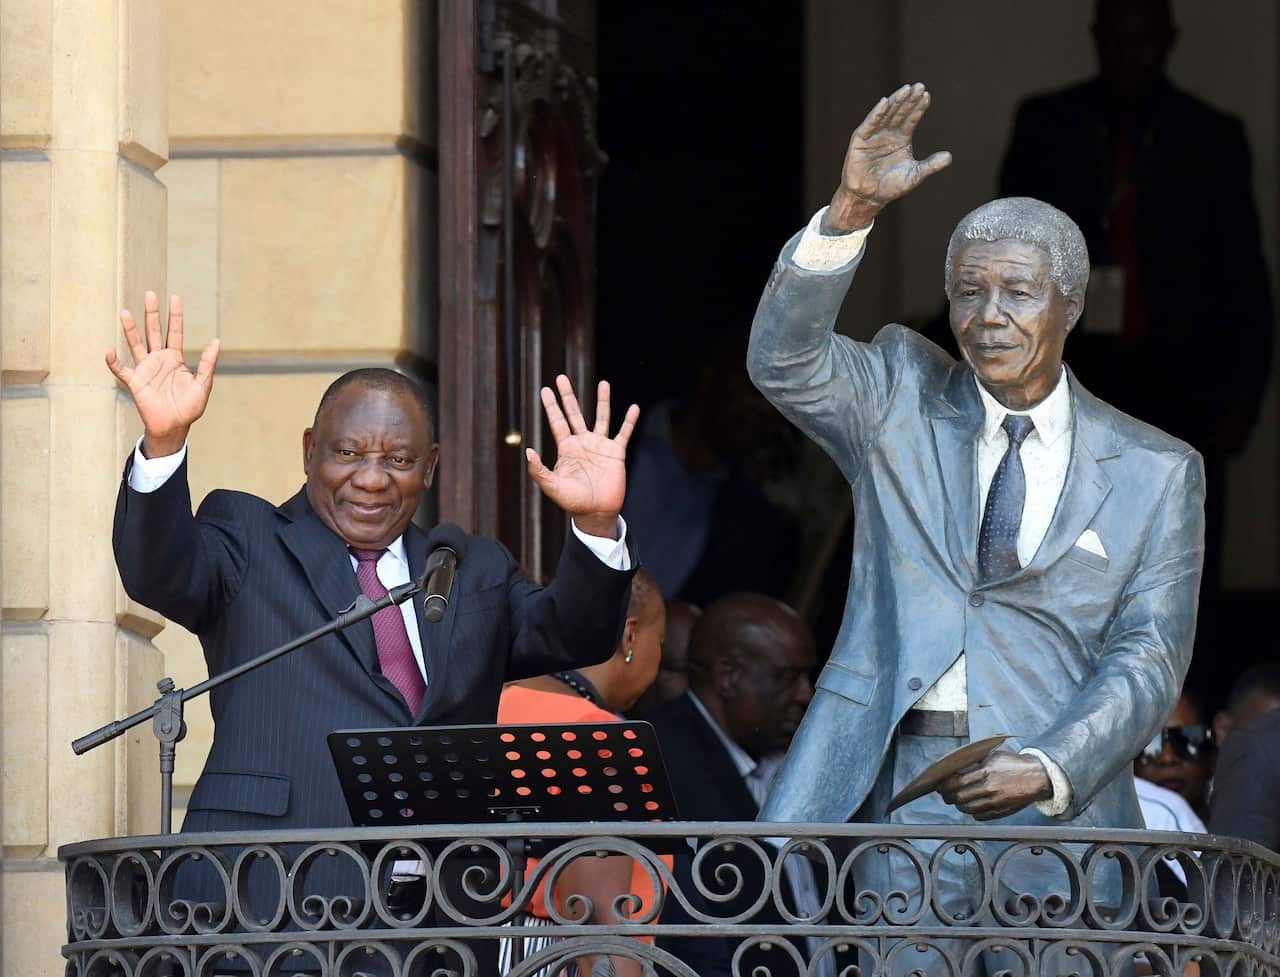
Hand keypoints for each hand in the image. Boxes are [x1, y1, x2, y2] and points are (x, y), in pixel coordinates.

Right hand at [106, 292, 219, 457]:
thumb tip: (216, 340)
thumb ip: (208, 363)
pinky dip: (114, 362)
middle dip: (152, 314)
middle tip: (150, 294)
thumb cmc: (189, 406)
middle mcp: (159, 359)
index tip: (175, 297)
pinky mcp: (136, 382)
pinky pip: (122, 370)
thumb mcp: (203, 383)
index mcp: (175, 358)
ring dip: (131, 330)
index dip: (175, 316)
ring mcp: (146, 369)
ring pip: (137, 344)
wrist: (175, 426)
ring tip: (126, 312)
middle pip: (154, 332)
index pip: (175, 332)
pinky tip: (109, 351)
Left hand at [526, 376, 639, 537]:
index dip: (551, 406)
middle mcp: (582, 442)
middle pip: (574, 413)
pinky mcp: (616, 453)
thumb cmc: (573, 502)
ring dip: (602, 401)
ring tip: (604, 383)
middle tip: (561, 377)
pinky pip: (624, 433)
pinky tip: (634, 408)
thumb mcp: (553, 487)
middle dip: (568, 396)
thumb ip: (539, 471)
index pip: (557, 421)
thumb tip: (528, 450)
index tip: (545, 389)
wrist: (596, 513)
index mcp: (566, 448)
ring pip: (601, 417)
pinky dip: (629, 421)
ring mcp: (600, 446)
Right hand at [825, 82, 951, 233]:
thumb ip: (930, 165)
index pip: (912, 118)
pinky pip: (869, 124)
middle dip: (909, 100)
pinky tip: (885, 103)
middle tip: (919, 86)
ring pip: (887, 114)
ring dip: (895, 102)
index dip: (919, 107)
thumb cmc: (890, 187)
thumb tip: (949, 157)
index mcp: (901, 139)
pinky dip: (876, 113)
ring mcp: (874, 135)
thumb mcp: (914, 175)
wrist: (868, 198)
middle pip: (900, 112)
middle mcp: (888, 133)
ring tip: (906, 90)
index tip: (927, 95)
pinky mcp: (860, 140)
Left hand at [937, 751, 1051, 820]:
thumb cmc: (1012, 764)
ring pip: (967, 808)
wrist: (1036, 777)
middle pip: (959, 796)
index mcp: (986, 770)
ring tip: (956, 801)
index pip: (956, 781)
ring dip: (958, 805)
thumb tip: (951, 770)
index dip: (944, 785)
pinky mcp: (1001, 812)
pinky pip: (979, 816)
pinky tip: (971, 806)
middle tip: (944, 795)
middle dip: (947, 796)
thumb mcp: (992, 757)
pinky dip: (972, 813)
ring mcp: (996, 801)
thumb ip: (973, 764)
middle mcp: (990, 787)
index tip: (939, 785)